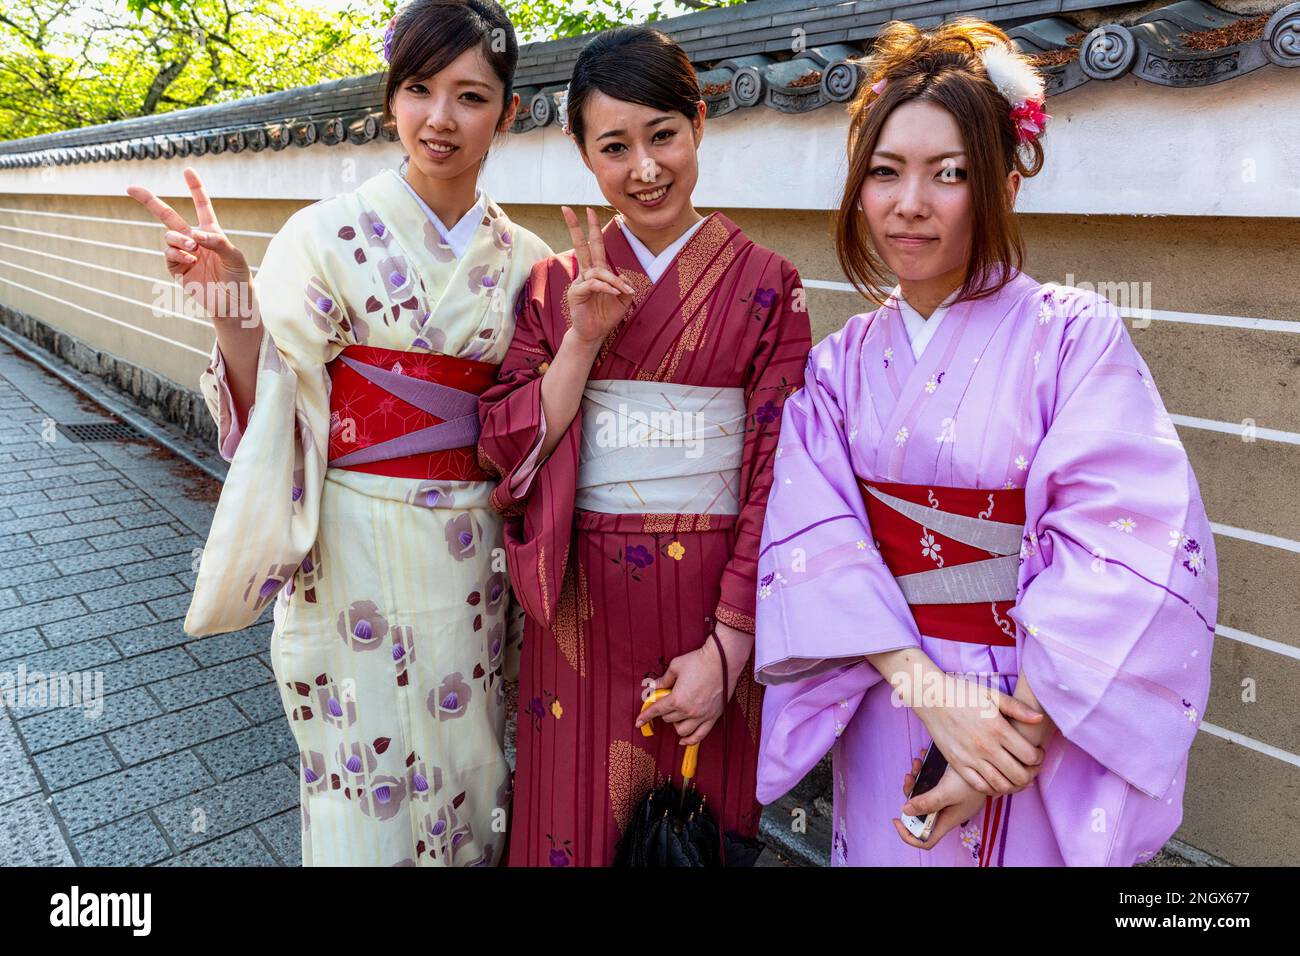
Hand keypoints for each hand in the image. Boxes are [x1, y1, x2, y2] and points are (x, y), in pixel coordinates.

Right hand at [127, 167, 254, 325]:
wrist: (232, 302)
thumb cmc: (238, 277)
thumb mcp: (235, 256)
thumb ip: (217, 242)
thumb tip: (194, 235)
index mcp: (211, 232)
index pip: (202, 205)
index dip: (195, 188)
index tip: (188, 170)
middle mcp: (194, 240)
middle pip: (168, 216)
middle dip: (149, 200)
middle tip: (130, 187)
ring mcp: (184, 253)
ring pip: (169, 236)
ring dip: (178, 238)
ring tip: (192, 247)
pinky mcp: (177, 269)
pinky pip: (169, 255)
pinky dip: (177, 254)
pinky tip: (189, 259)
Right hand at [561, 206, 635, 348]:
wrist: (594, 333)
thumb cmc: (606, 315)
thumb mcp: (623, 300)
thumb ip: (625, 286)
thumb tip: (623, 275)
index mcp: (597, 271)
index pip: (594, 245)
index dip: (592, 228)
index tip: (588, 210)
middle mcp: (586, 273)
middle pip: (581, 246)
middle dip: (575, 227)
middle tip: (566, 208)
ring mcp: (579, 282)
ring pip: (597, 271)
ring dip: (613, 280)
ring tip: (623, 292)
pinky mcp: (576, 293)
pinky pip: (593, 284)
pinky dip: (606, 287)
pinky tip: (614, 292)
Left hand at [634, 643, 725, 746]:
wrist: (723, 661)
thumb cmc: (699, 661)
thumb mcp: (676, 667)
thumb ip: (663, 680)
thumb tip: (653, 687)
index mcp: (676, 699)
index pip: (656, 711)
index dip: (645, 716)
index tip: (638, 722)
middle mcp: (688, 711)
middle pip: (668, 719)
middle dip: (664, 712)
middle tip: (665, 703)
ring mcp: (701, 716)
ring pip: (682, 730)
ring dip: (675, 724)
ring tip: (677, 716)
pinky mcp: (713, 717)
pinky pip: (700, 735)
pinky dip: (690, 740)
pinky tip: (684, 741)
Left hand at [892, 754, 986, 849]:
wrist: (990, 762)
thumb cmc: (972, 780)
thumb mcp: (946, 792)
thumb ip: (927, 803)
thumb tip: (906, 811)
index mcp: (947, 820)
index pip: (926, 839)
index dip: (909, 835)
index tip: (897, 819)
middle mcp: (946, 811)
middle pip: (920, 812)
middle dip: (911, 795)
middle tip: (910, 777)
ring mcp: (948, 798)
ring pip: (924, 794)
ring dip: (917, 779)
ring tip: (916, 763)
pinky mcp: (949, 785)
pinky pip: (931, 782)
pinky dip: (925, 771)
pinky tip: (924, 758)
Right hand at [910, 672, 1045, 796]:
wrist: (932, 699)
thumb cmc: (964, 694)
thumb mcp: (992, 695)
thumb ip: (1017, 708)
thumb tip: (1039, 719)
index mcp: (998, 729)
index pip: (1030, 756)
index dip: (1039, 757)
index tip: (1037, 752)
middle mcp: (985, 747)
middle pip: (1019, 775)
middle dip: (1031, 774)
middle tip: (1031, 767)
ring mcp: (970, 758)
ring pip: (1001, 785)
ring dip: (1014, 785)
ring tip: (1016, 775)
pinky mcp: (957, 764)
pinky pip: (979, 786)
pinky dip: (993, 788)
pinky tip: (997, 779)